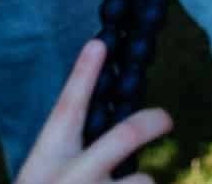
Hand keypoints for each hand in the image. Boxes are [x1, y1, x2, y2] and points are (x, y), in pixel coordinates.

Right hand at [15, 40, 172, 183]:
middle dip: (154, 119)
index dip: (83, 74)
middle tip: (166, 117)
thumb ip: (76, 154)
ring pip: (143, 181)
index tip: (100, 43)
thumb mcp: (46, 178)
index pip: (66, 109)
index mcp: (46, 162)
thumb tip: (120, 125)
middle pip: (127, 133)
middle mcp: (72, 179)